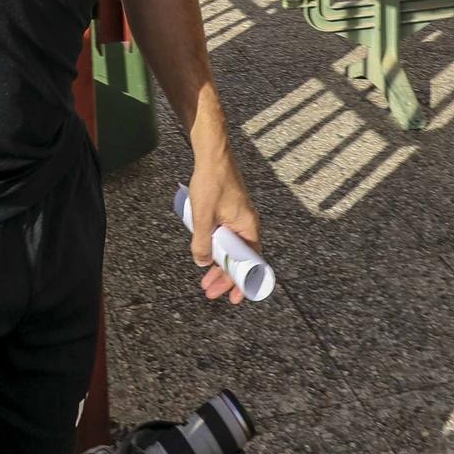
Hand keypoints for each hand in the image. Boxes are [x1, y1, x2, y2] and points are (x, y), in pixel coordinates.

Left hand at [186, 155, 260, 303]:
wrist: (212, 154)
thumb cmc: (212, 181)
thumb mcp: (203, 216)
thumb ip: (202, 241)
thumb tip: (202, 262)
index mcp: (248, 227)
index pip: (250, 264)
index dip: (241, 282)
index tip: (232, 298)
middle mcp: (247, 225)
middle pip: (240, 259)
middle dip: (225, 277)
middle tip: (210, 291)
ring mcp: (238, 219)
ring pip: (231, 249)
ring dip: (219, 264)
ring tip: (205, 279)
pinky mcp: (230, 212)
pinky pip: (227, 237)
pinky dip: (217, 249)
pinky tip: (205, 254)